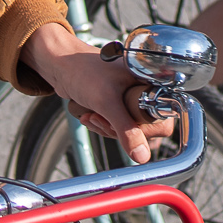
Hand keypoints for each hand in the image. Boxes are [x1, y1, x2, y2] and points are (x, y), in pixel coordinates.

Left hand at [21, 21, 173, 163]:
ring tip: (93, 114)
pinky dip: (102, 125)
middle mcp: (145, 90)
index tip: (123, 123)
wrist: (59, 66)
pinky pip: (116, 127)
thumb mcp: (106, 102)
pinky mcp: (118, 105)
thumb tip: (142, 156)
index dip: (144, 129)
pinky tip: (90, 114)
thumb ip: (126, 130)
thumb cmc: (83, 71)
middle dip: (119, 129)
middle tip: (102, 118)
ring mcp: (131, 98)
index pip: (163, 118)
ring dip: (107, 128)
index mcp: (151, 81)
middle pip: (144, 129)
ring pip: (128, 130)